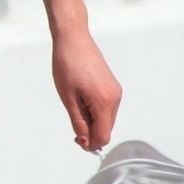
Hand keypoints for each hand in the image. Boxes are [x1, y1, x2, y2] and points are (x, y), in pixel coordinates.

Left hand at [53, 25, 120, 151]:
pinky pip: (107, 107)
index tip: (76, 139)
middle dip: (91, 132)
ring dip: (93, 121)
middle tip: (73, 125)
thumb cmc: (67, 65)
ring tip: (75, 106)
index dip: (90, 144)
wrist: (73, 39)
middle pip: (107, 128)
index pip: (104, 136)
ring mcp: (116, 91)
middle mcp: (115, 98)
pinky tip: (82, 101)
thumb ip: (78, 122)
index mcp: (105, 102)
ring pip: (107, 119)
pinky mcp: (113, 86)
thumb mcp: (68, 98)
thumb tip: (85, 140)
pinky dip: (95, 111)